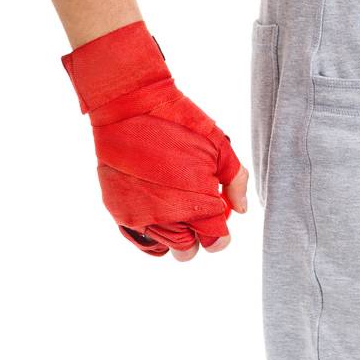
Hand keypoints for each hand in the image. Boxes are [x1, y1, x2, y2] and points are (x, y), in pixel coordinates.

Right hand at [62, 20, 249, 261]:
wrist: (131, 107)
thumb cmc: (180, 122)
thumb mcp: (219, 144)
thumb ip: (235, 180)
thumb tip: (240, 210)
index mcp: (198, 204)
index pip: (216, 242)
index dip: (220, 234)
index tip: (219, 219)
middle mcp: (169, 218)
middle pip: (188, 252)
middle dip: (197, 237)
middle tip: (197, 212)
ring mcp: (141, 218)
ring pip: (165, 248)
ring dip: (174, 233)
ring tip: (175, 203)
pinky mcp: (120, 213)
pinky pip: (141, 241)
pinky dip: (152, 234)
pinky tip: (158, 211)